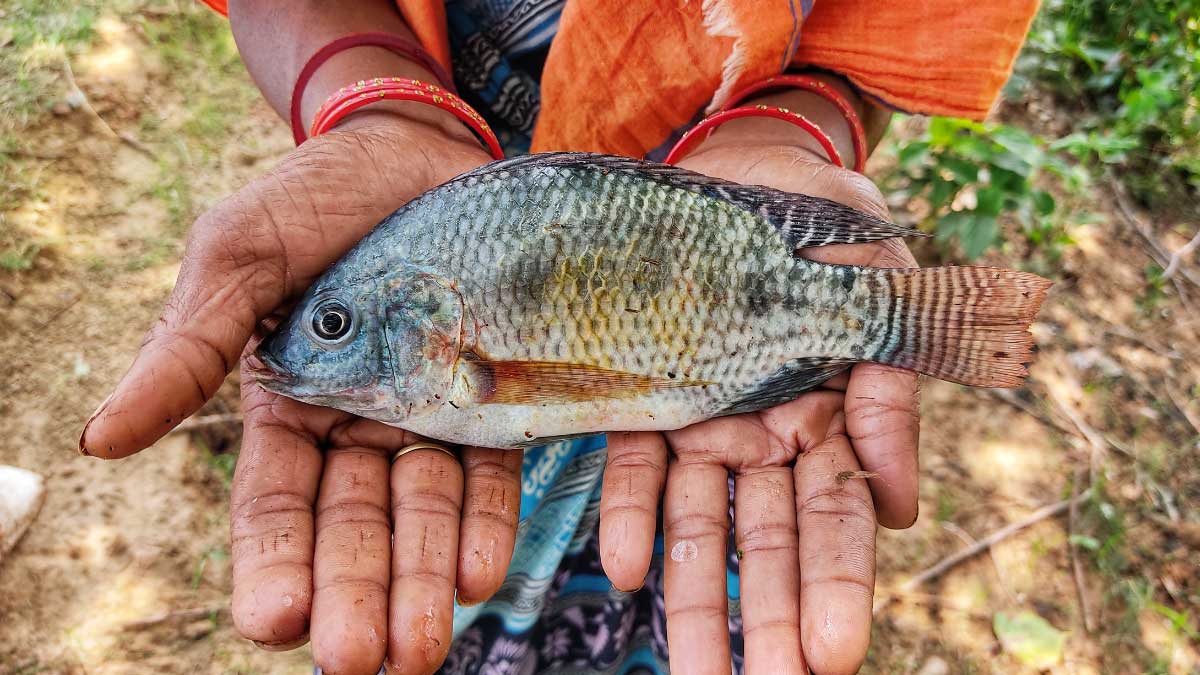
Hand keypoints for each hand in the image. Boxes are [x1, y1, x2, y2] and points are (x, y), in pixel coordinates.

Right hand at [79, 114, 522, 673]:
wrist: (411, 147)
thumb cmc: (310, 196)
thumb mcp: (236, 259)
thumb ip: (188, 349)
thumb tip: (99, 441)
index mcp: (285, 404)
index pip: (274, 505)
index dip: (274, 563)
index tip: (273, 623)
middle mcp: (358, 422)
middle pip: (354, 526)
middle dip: (357, 593)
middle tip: (364, 661)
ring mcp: (429, 412)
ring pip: (423, 512)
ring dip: (424, 579)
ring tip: (428, 641)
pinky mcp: (495, 390)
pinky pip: (491, 467)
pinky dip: (486, 519)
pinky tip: (485, 570)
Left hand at [599, 143, 919, 673]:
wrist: (743, 165)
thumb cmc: (824, 220)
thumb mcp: (875, 283)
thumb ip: (891, 390)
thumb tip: (903, 511)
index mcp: (832, 417)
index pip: (838, 520)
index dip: (839, 586)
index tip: (834, 656)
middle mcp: (765, 434)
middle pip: (767, 544)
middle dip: (766, 619)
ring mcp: (702, 419)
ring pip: (700, 523)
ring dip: (694, 598)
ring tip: (688, 671)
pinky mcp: (642, 390)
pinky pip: (636, 461)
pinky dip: (632, 512)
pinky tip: (624, 567)